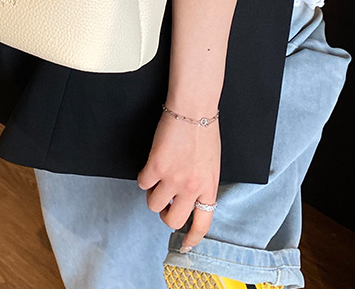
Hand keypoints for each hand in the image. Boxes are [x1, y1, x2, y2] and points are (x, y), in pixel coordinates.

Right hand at [137, 111, 220, 250]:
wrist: (194, 108)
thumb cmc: (204, 130)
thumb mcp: (211, 164)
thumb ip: (201, 183)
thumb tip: (189, 197)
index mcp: (209, 187)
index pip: (202, 223)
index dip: (192, 238)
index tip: (186, 245)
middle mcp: (192, 188)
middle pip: (173, 219)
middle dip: (166, 214)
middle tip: (165, 201)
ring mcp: (173, 179)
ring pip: (154, 204)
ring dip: (153, 194)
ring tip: (158, 177)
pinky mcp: (156, 167)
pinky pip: (143, 183)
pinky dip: (144, 176)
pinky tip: (152, 164)